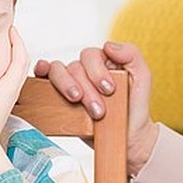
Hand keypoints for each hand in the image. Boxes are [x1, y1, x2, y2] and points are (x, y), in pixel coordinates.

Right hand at [35, 41, 158, 175]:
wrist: (127, 137)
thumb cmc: (134, 108)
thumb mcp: (142, 78)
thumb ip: (132, 56)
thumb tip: (108, 45)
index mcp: (103, 61)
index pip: (91, 56)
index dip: (97, 71)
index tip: (109, 90)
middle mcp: (84, 69)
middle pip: (74, 67)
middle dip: (86, 88)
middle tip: (98, 109)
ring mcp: (71, 82)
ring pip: (58, 71)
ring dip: (67, 85)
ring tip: (77, 101)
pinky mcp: (59, 96)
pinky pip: (44, 78)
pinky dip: (40, 73)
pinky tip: (42, 77)